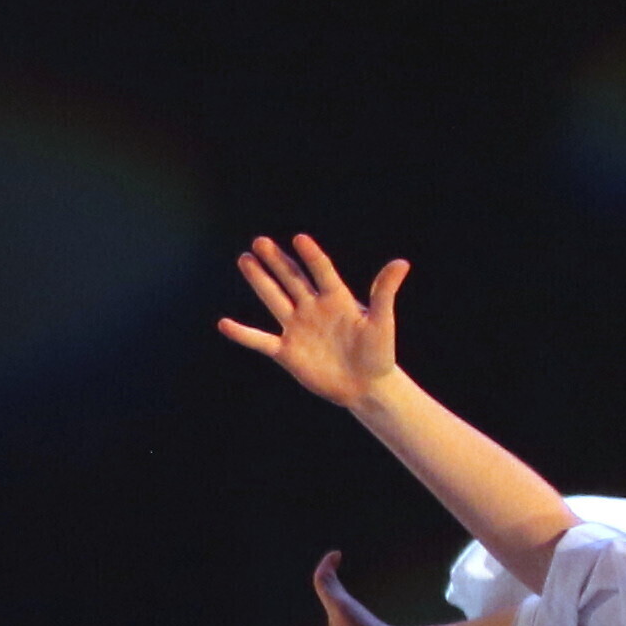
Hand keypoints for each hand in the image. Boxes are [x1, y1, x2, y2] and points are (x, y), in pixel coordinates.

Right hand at [218, 234, 408, 410]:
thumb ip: (384, 292)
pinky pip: (260, 340)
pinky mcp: (286, 351)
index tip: (299, 239)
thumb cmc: (379, 354)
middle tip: (260, 241)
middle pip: (291, 279)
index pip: (321, 271)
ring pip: (274, 299)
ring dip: (259, 280)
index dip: (310, 256)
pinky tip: (224, 324)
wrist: (365, 386)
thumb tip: (401, 263)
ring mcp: (297, 328)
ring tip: (245, 259)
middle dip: (276, 260)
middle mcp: (313, 308)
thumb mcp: (381, 321)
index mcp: (336, 298)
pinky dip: (242, 334)